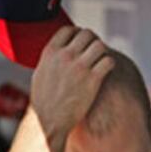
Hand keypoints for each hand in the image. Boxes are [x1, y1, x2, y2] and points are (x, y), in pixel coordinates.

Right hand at [30, 27, 114, 151]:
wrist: (52, 122)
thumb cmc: (45, 102)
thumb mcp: (40, 74)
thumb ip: (50, 59)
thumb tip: (57, 50)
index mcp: (50, 53)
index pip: (68, 30)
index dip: (78, 33)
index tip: (81, 43)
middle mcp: (65, 56)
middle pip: (87, 34)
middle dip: (93, 42)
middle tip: (94, 53)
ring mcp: (79, 67)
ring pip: (100, 45)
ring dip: (102, 52)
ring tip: (100, 61)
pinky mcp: (92, 79)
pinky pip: (108, 61)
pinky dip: (110, 63)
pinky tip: (106, 71)